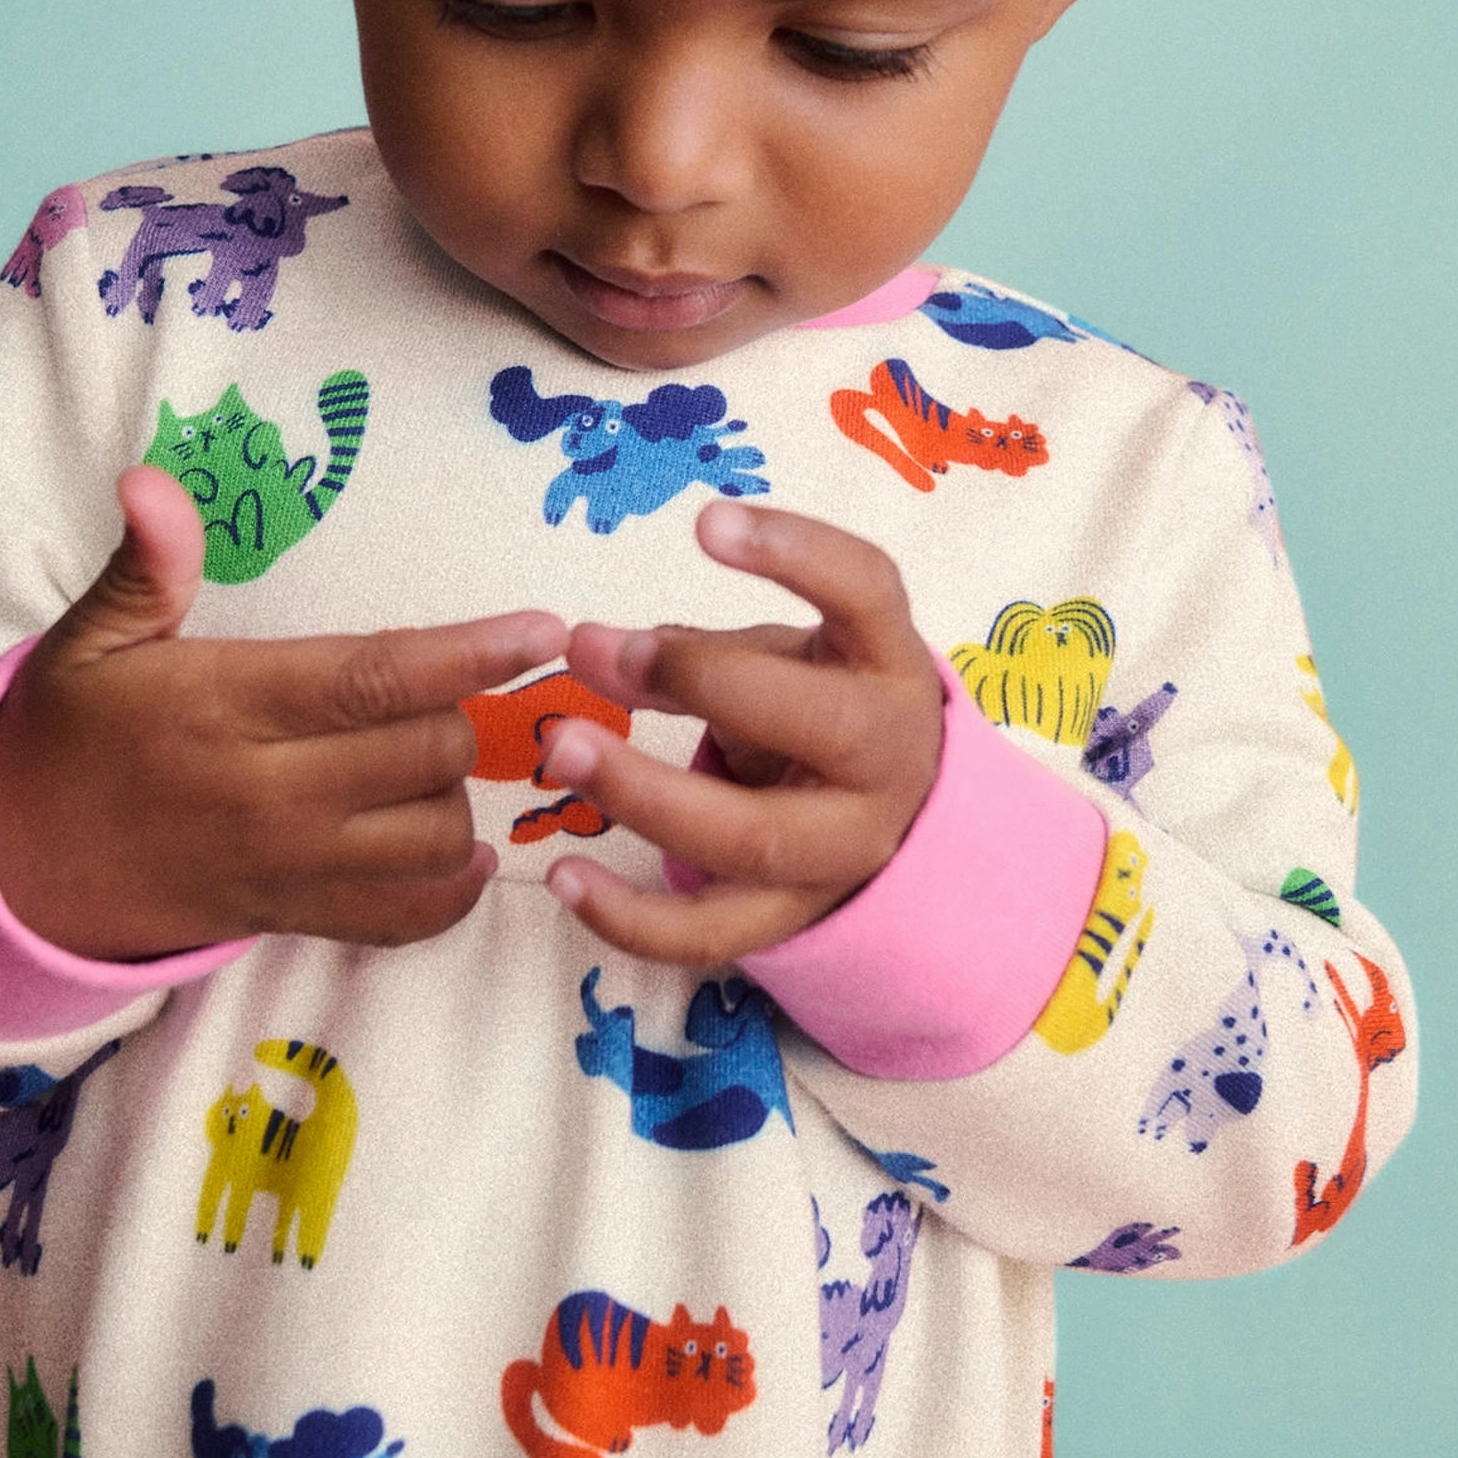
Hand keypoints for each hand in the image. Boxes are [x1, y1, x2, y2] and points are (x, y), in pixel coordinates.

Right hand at [0, 466, 564, 959]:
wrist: (17, 870)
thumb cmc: (73, 735)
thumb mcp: (91, 640)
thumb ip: (145, 565)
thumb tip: (150, 481)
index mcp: (228, 707)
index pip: (376, 679)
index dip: (471, 654)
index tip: (543, 628)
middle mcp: (269, 793)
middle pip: (429, 754)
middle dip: (461, 715)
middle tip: (439, 691)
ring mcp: (288, 867)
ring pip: (436, 836)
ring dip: (456, 795)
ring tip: (426, 762)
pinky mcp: (295, 920)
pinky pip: (409, 920)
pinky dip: (452, 888)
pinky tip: (456, 848)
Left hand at [542, 500, 943, 966]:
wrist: (894, 820)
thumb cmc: (820, 706)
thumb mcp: (782, 658)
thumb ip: (695, 649)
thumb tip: (588, 645)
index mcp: (889, 665)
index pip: (866, 590)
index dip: (795, 553)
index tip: (707, 522)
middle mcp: (886, 758)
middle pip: (818, 723)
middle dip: (704, 683)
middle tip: (600, 652)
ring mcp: (846, 851)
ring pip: (753, 839)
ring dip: (648, 795)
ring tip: (566, 750)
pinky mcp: (794, 919)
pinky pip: (711, 935)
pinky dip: (631, 918)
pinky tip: (563, 877)